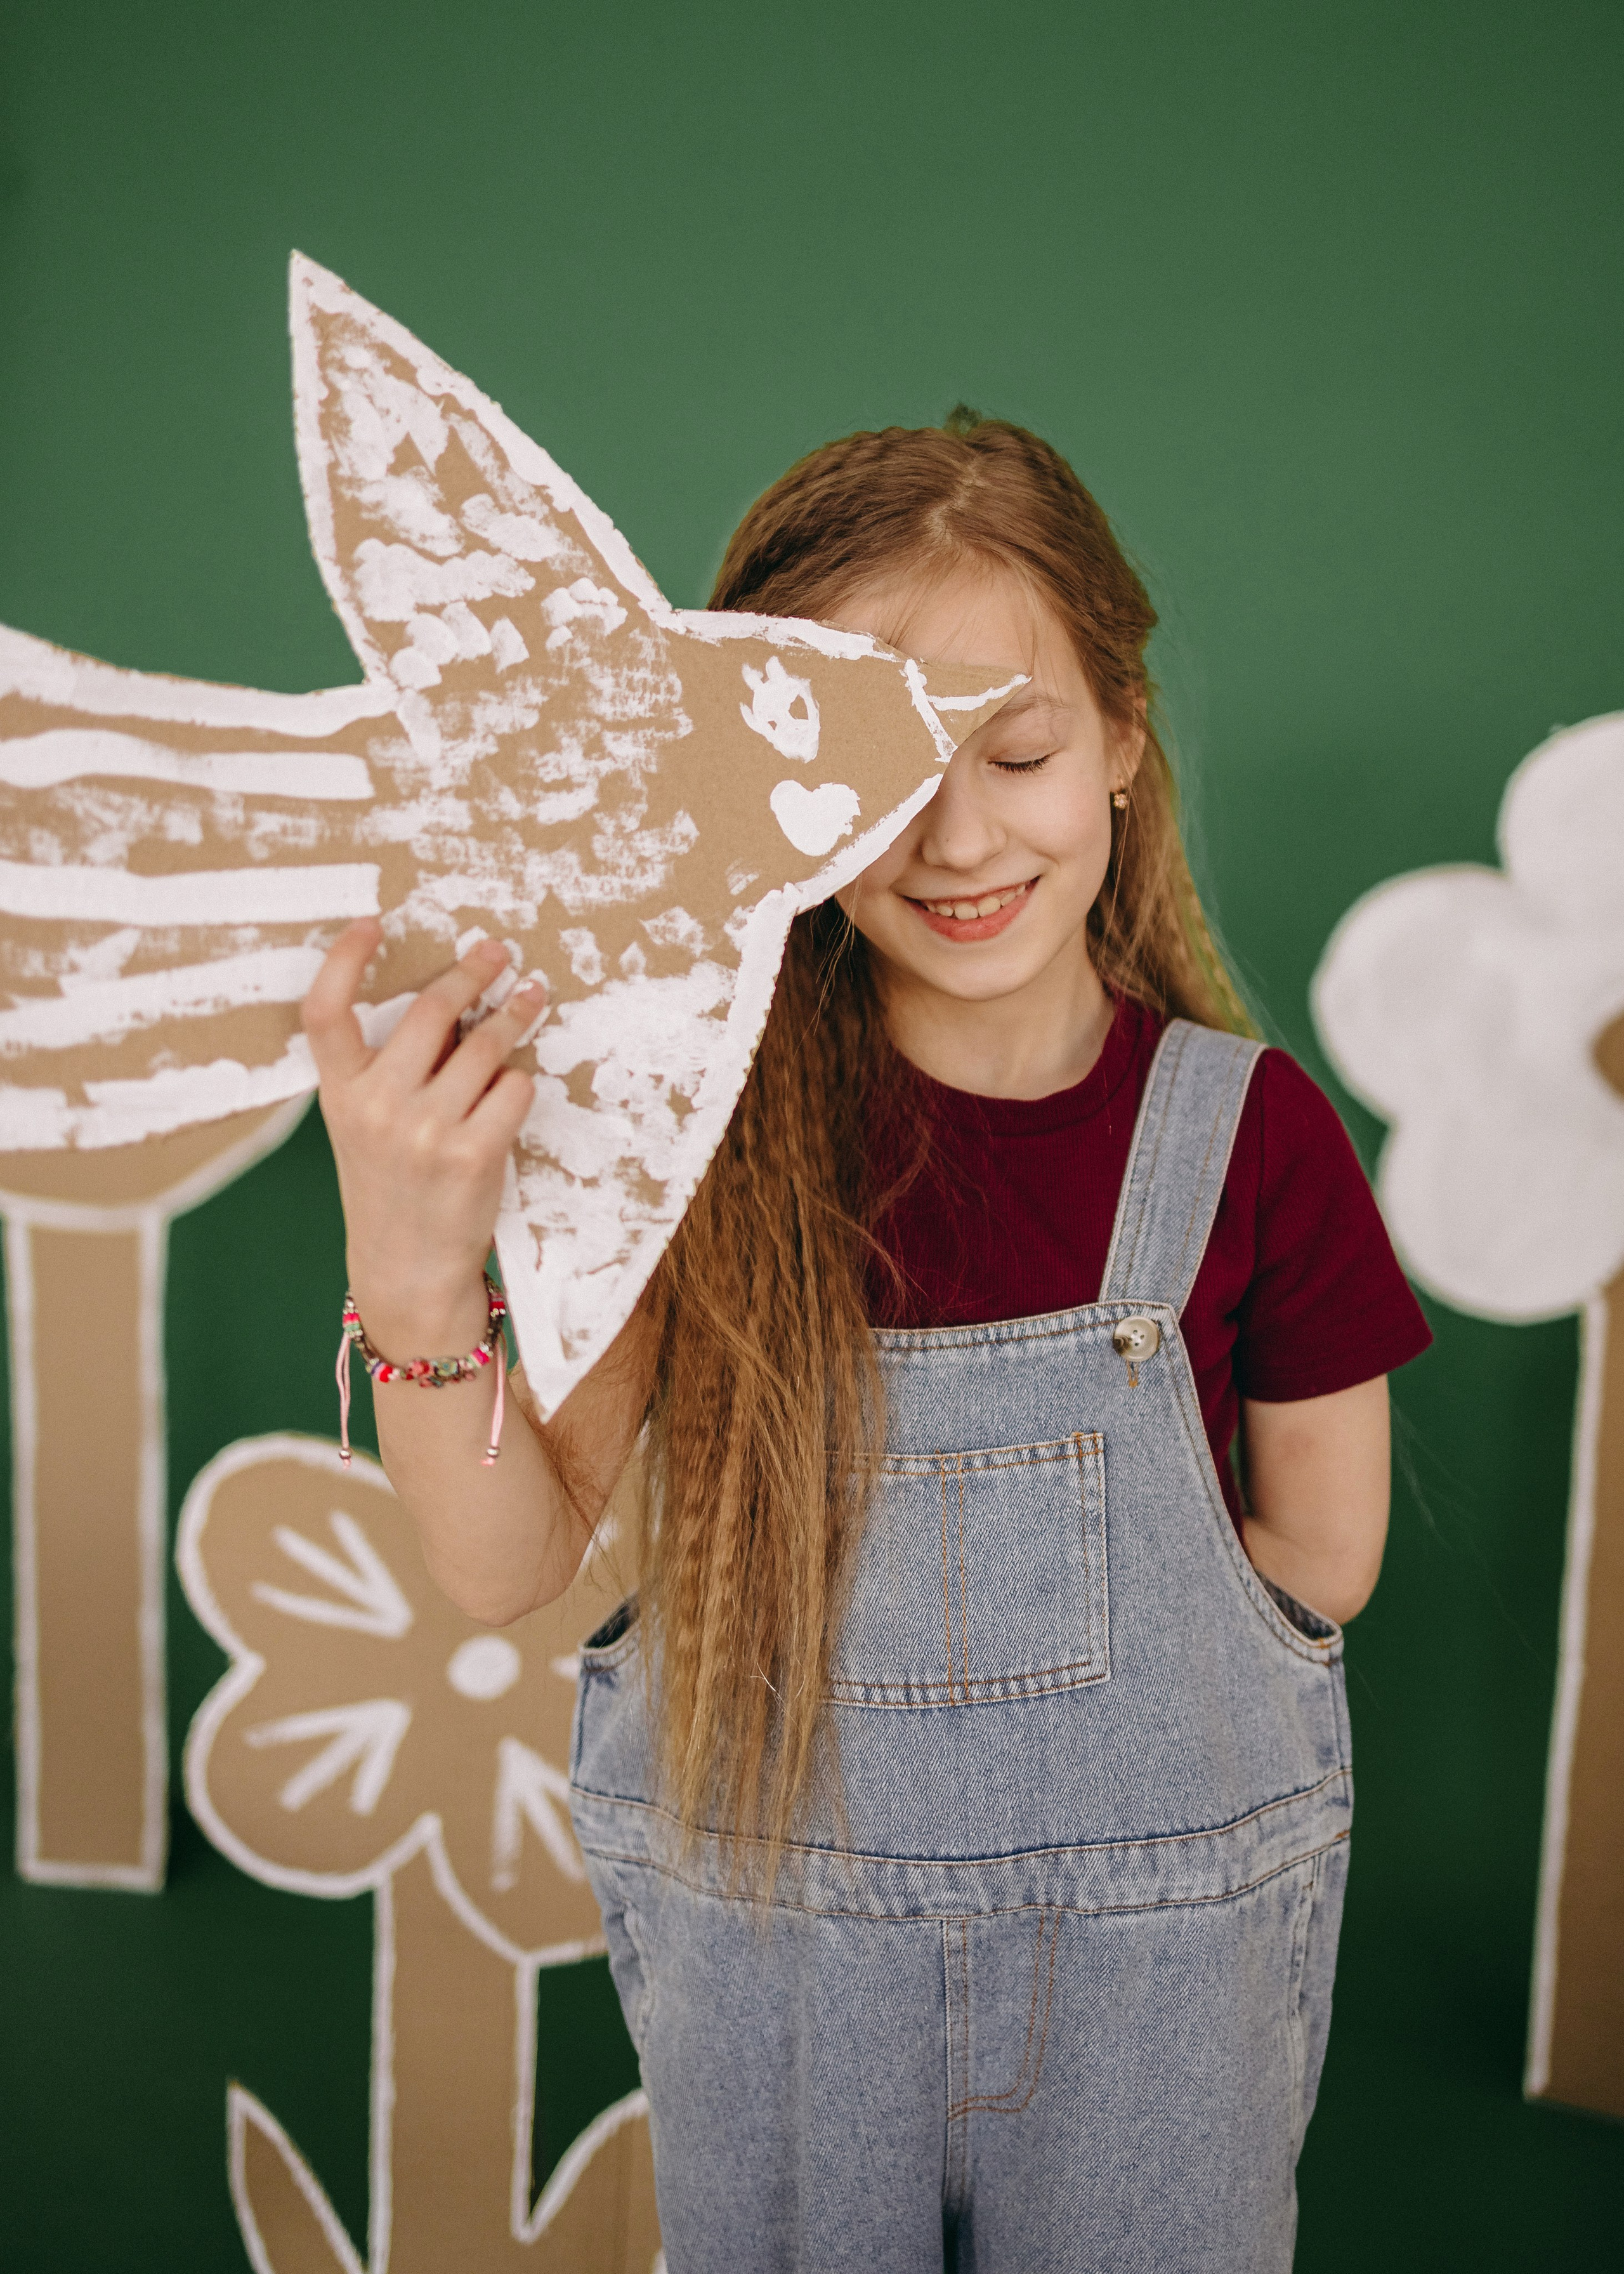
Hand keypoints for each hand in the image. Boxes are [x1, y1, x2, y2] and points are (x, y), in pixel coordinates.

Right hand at [302, 920, 546, 1359]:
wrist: (406, 1268)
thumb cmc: (391, 1186)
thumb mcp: (366, 1125)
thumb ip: (391, 1069)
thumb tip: (450, 1000)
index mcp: (339, 1094)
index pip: (325, 1011)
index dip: (344, 959)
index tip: (373, 923)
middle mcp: (377, 1107)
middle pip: (428, 1010)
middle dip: (471, 972)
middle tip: (497, 953)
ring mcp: (425, 1130)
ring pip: (484, 1045)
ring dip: (514, 1014)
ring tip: (532, 996)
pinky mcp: (473, 1153)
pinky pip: (513, 1088)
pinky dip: (520, 1081)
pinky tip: (514, 1086)